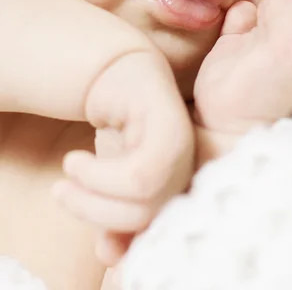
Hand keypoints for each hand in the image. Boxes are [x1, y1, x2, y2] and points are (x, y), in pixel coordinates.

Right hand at [53, 44, 193, 264]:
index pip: (161, 228)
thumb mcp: (113, 179)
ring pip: (145, 197)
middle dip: (96, 213)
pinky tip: (76, 160)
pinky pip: (140, 173)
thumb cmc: (120, 132)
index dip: (130, 242)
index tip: (102, 247)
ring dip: (93, 192)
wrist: (121, 76)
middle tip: (61, 194)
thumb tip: (110, 255)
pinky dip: (98, 176)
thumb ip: (116, 213)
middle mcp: (190, 168)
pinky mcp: (170, 125)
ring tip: (67, 171)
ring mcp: (184, 146)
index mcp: (181, 186)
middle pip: (149, 217)